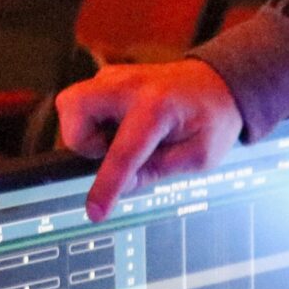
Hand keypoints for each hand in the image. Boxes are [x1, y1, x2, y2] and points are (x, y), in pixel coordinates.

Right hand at [55, 58, 243, 219]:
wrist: (217, 82)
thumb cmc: (211, 119)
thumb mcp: (199, 156)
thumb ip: (158, 171)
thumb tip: (123, 185)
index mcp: (159, 107)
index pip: (124, 152)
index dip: (107, 187)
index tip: (95, 212)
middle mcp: (130, 85)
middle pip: (73, 107)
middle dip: (82, 141)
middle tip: (112, 151)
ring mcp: (115, 76)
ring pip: (71, 105)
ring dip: (86, 132)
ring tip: (120, 139)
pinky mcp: (107, 77)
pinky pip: (83, 104)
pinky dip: (94, 122)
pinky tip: (122, 127)